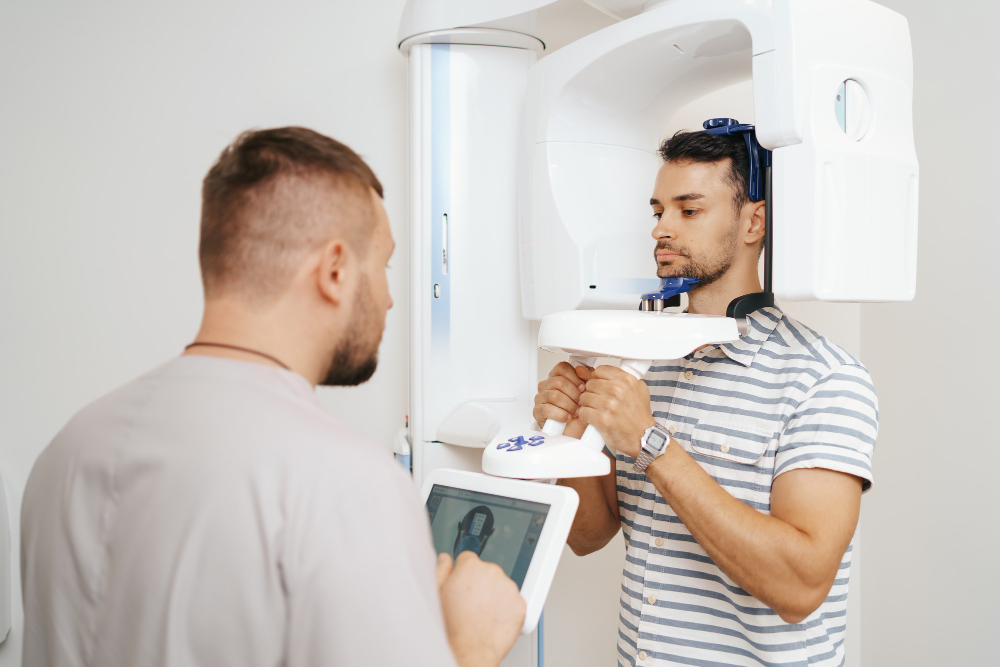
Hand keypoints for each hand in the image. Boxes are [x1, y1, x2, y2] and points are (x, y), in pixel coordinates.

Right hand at [436, 552, 525, 666]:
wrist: (470, 649)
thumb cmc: (453, 625)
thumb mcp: (437, 593)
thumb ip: (441, 570)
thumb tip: (445, 559)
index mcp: (471, 566)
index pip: (469, 559)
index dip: (463, 573)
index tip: (463, 585)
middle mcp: (492, 572)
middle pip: (487, 572)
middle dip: (480, 584)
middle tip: (471, 603)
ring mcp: (509, 588)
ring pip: (501, 586)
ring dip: (495, 596)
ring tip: (482, 614)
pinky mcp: (520, 604)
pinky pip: (514, 601)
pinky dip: (506, 609)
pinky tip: (493, 619)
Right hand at [532, 362, 589, 437]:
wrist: (575, 431)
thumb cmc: (579, 412)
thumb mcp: (587, 393)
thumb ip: (587, 378)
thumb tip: (584, 370)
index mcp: (557, 377)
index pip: (562, 367)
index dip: (574, 377)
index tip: (582, 387)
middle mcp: (547, 385)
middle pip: (559, 381)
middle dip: (574, 394)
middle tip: (580, 402)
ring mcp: (541, 397)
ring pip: (554, 395)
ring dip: (569, 405)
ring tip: (575, 412)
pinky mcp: (537, 411)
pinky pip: (547, 409)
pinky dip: (560, 414)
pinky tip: (566, 417)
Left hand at [578, 365, 654, 457]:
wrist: (643, 438)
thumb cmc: (638, 416)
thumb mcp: (635, 390)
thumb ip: (614, 378)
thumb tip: (585, 370)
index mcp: (627, 380)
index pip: (600, 370)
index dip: (598, 379)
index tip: (601, 387)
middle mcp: (618, 390)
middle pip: (590, 384)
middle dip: (593, 394)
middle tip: (602, 403)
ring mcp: (609, 405)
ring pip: (584, 398)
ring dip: (589, 406)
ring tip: (599, 411)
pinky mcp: (602, 419)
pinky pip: (583, 412)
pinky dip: (586, 417)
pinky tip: (595, 419)